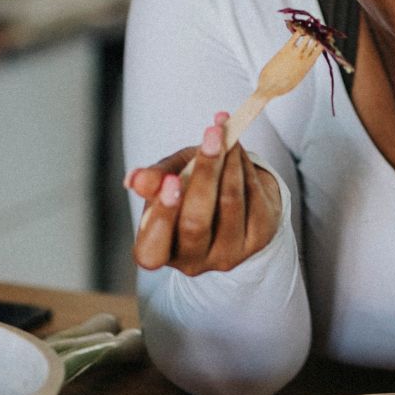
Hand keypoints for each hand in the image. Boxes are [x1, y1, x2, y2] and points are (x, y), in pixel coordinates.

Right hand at [126, 113, 281, 275]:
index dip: (161, 217)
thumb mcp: (167, 179)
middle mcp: (193, 261)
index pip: (152, 250)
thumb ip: (153, 179)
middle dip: (204, 174)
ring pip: (229, 204)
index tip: (171, 180)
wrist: (233, 195)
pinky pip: (253, 199)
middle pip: (195, 223)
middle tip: (210, 137)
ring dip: (228, 162)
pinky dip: (245, 167)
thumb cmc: (190, 189)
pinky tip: (237, 149)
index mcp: (160, 251)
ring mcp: (228, 254)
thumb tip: (136, 179)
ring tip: (222, 133)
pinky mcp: (259, 239)